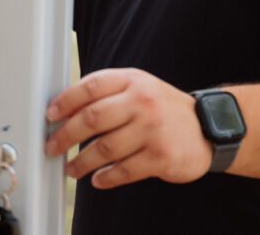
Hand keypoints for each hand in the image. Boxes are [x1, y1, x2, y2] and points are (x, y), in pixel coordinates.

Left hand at [45, 68, 212, 188]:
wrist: (208, 128)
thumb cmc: (164, 109)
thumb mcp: (140, 89)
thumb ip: (107, 94)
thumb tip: (66, 112)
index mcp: (134, 80)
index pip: (91, 86)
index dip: (66, 102)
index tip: (51, 115)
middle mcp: (143, 101)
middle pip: (92, 118)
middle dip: (65, 135)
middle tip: (53, 147)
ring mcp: (153, 129)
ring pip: (104, 148)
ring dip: (81, 162)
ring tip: (72, 168)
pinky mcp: (160, 157)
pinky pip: (122, 171)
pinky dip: (105, 178)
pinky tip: (98, 179)